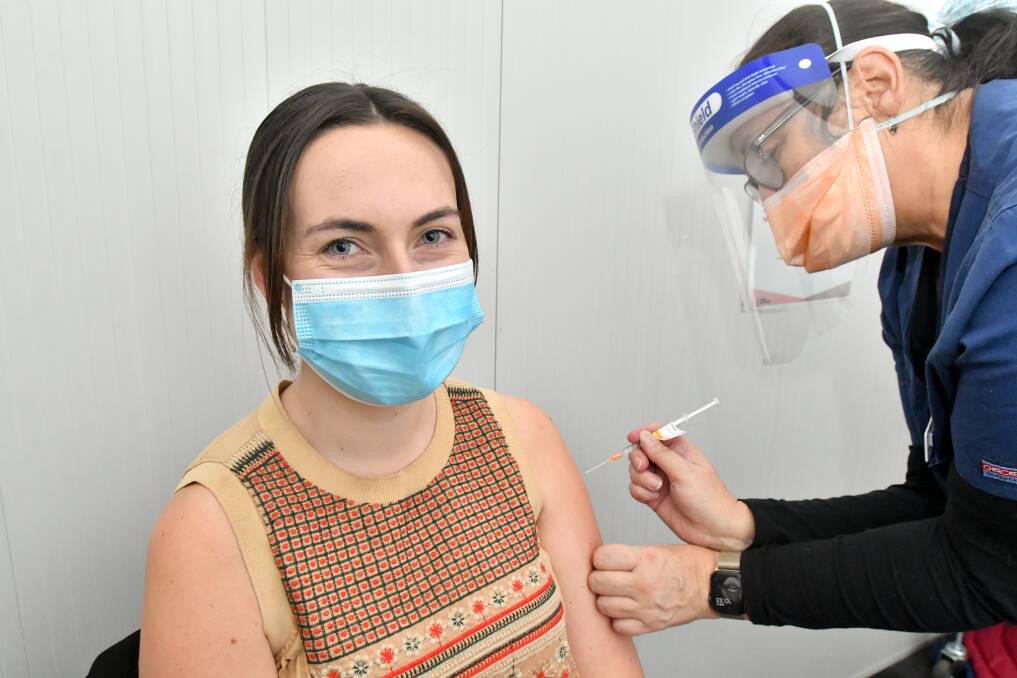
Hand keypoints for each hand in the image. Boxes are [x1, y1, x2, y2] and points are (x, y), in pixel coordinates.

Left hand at [589, 543, 718, 634]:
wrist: (713, 586)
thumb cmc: (687, 564)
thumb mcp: (656, 549)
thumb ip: (628, 556)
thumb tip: (600, 561)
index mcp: (645, 559)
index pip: (602, 558)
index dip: (599, 558)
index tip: (603, 560)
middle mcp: (644, 583)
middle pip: (597, 582)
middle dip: (597, 578)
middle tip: (605, 577)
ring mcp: (647, 606)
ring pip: (604, 606)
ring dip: (605, 599)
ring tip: (615, 593)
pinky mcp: (652, 624)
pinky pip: (619, 627)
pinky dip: (618, 620)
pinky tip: (625, 610)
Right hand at [628, 427, 754, 551]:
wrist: (712, 529)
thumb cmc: (709, 499)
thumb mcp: (685, 472)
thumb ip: (662, 454)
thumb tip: (645, 437)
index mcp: (681, 451)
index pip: (658, 433)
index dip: (644, 433)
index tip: (634, 437)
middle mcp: (669, 463)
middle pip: (641, 451)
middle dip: (639, 459)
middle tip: (644, 467)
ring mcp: (660, 479)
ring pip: (635, 471)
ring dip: (642, 480)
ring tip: (657, 488)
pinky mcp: (653, 495)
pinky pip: (635, 488)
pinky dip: (640, 492)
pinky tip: (653, 498)